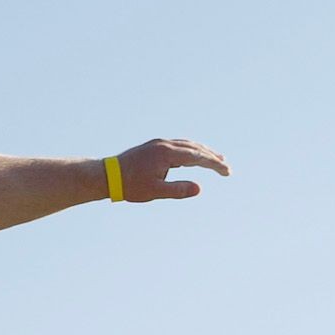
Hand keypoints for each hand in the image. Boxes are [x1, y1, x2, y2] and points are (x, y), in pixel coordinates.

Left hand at [110, 138, 229, 201]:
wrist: (107, 175)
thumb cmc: (130, 186)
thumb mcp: (155, 191)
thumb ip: (178, 190)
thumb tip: (199, 188)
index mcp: (167, 153)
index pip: (198, 156)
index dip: (214, 164)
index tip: (227, 171)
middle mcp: (165, 144)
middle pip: (195, 148)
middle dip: (212, 157)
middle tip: (226, 167)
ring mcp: (159, 143)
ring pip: (187, 144)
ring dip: (203, 151)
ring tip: (216, 159)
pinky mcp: (154, 146)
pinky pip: (178, 145)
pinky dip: (190, 150)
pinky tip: (193, 156)